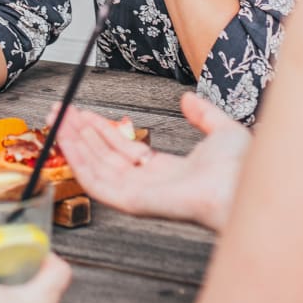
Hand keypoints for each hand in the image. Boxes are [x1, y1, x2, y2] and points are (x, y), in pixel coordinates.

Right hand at [55, 92, 249, 231]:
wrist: (244, 186)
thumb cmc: (242, 170)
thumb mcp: (222, 132)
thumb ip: (204, 115)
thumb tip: (188, 99)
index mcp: (167, 172)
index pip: (123, 151)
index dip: (101, 130)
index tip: (83, 113)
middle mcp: (150, 185)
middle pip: (103, 157)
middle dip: (80, 133)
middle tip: (61, 111)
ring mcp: (140, 195)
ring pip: (95, 168)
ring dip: (73, 142)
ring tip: (58, 119)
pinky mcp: (134, 203)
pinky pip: (97, 183)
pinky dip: (78, 160)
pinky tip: (66, 139)